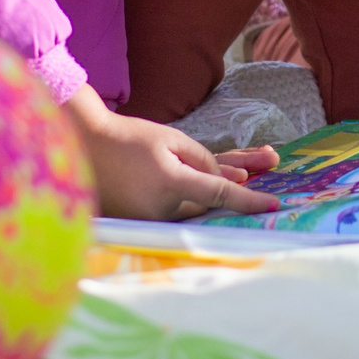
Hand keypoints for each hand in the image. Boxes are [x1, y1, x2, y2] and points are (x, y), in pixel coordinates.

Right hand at [64, 86, 277, 219]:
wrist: (84, 147)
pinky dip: (195, 190)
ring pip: (195, 202)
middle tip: (271, 156)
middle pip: (210, 198)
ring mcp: (151, 218)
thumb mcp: (172, 140)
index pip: (220, 195)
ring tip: (254, 156)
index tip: (273, 205)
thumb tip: (227, 180)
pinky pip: (178, 205)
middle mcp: (162, 209)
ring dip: (217, 182)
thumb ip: (203, 160)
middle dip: (238, 178)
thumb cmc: (129, 138)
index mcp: (172, 186)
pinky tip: (220, 171)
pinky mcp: (143, 220)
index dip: (249, 201)